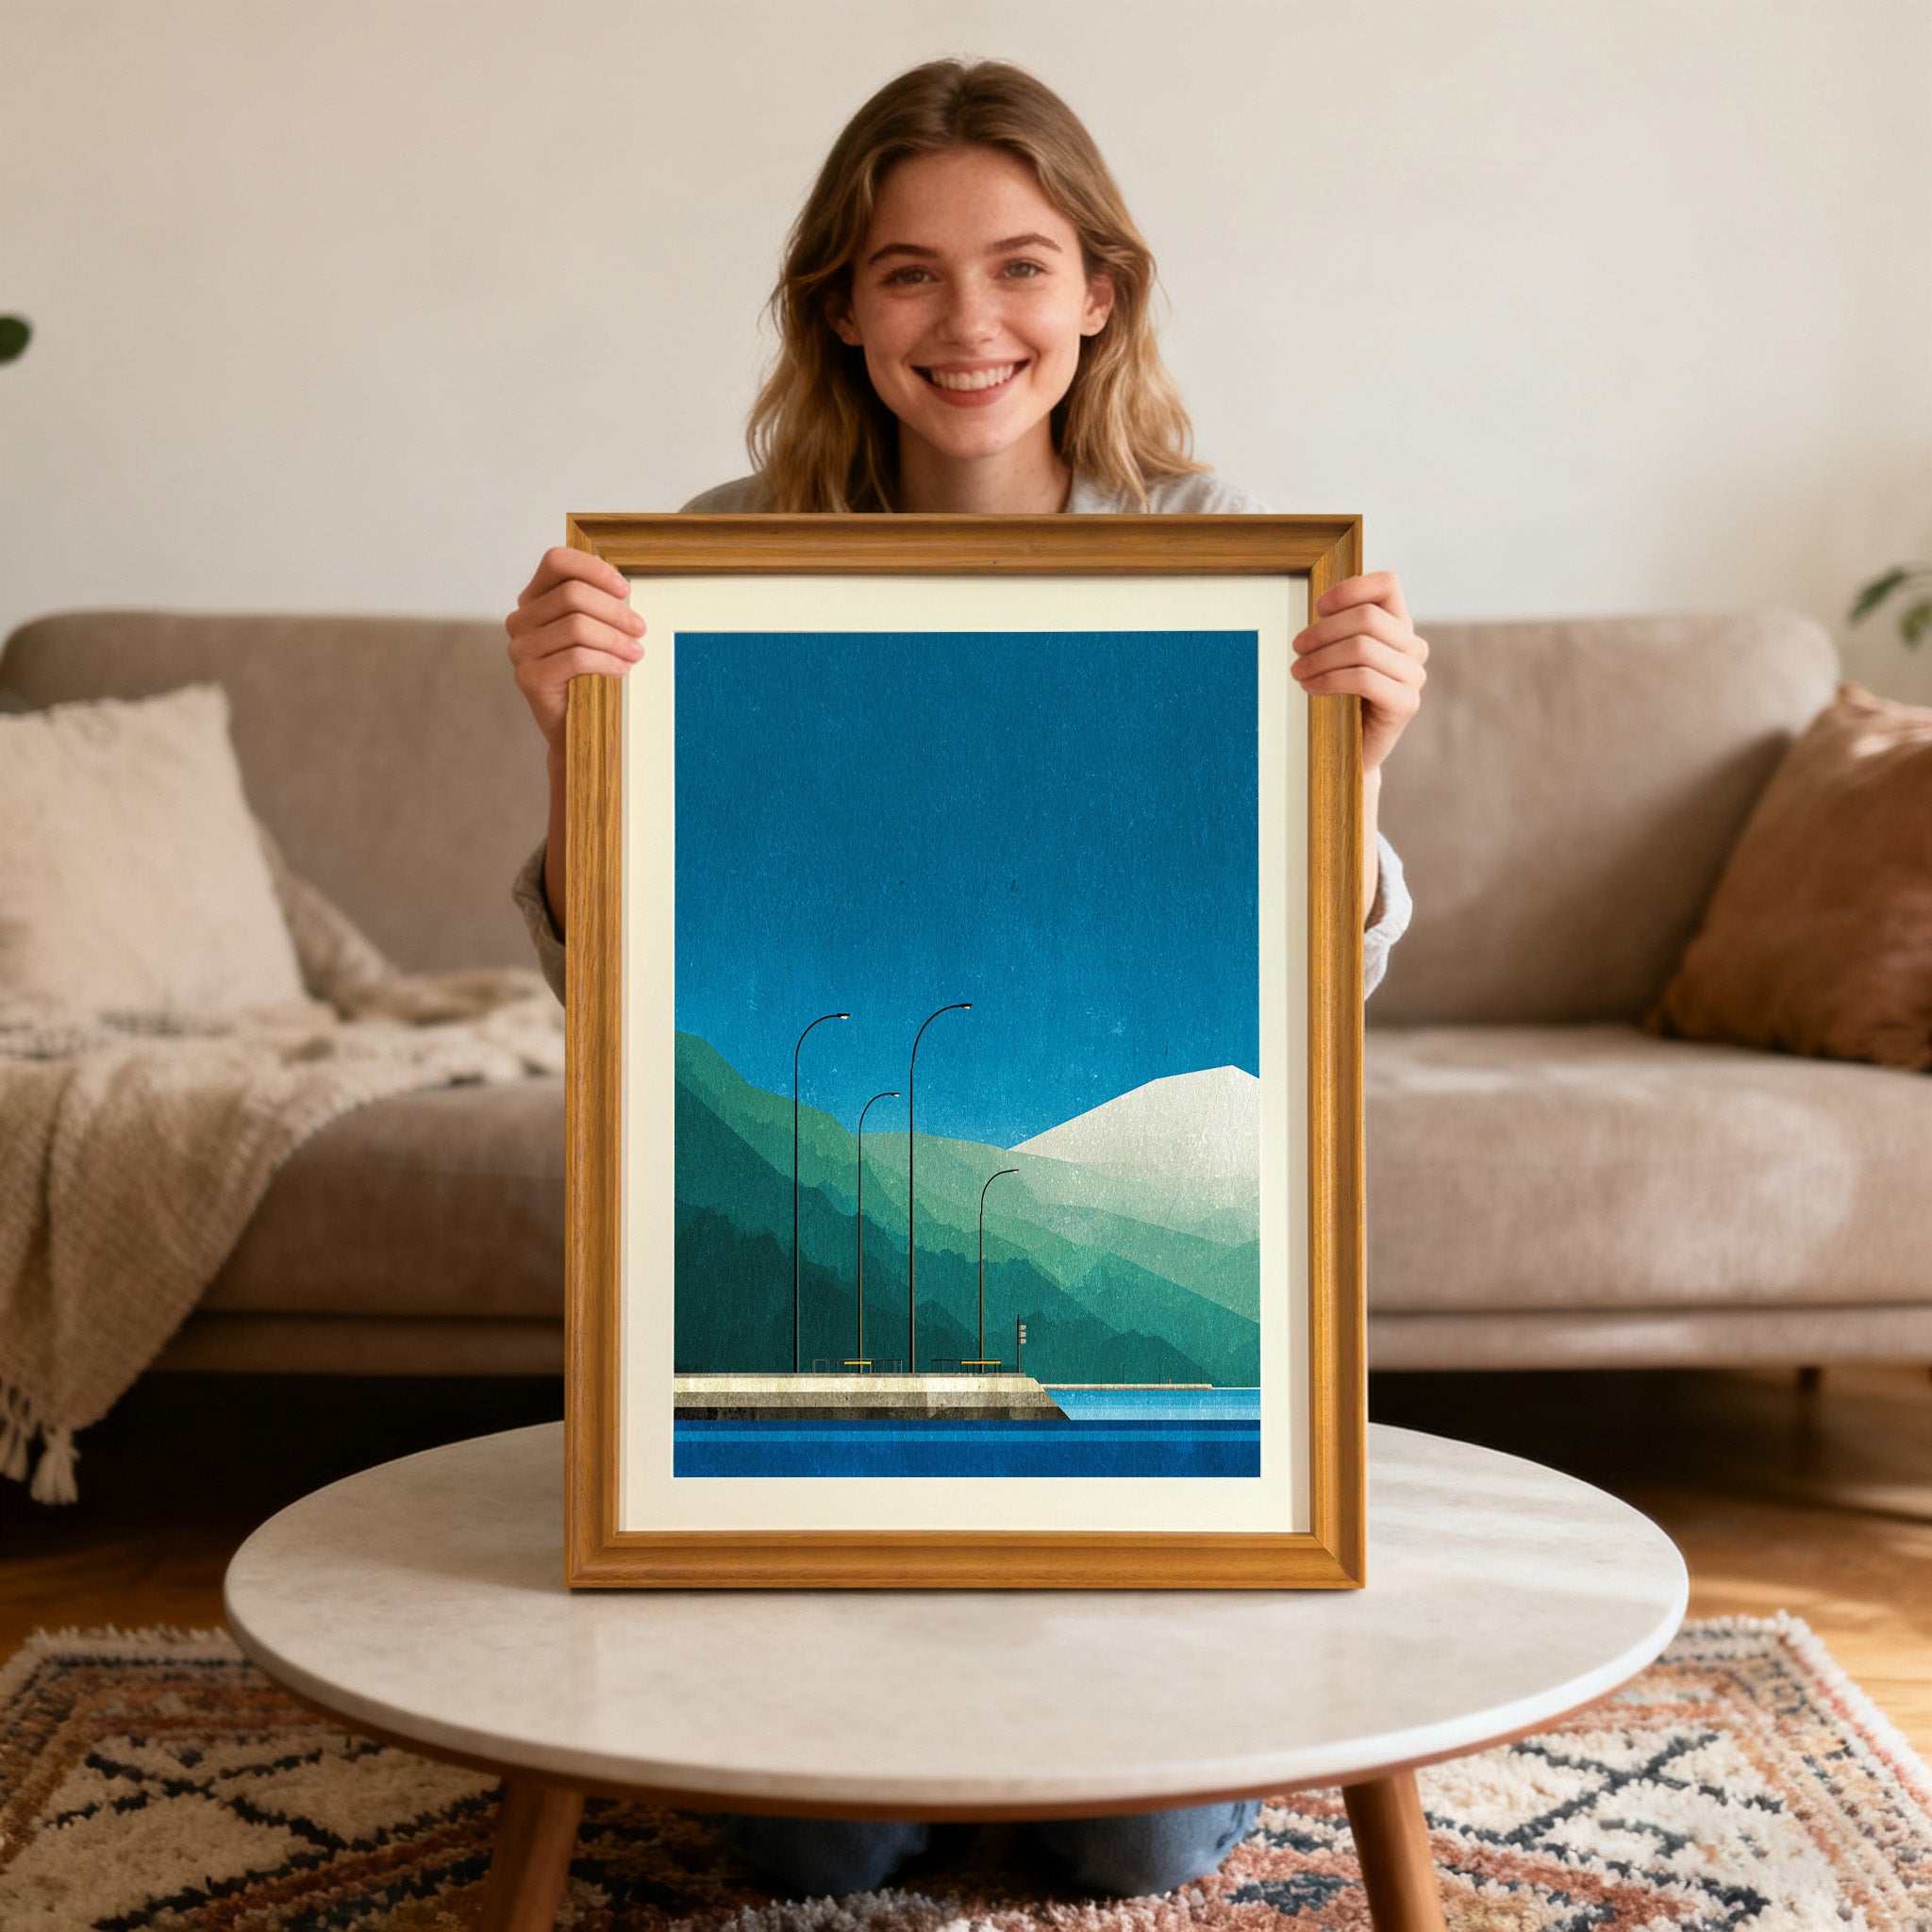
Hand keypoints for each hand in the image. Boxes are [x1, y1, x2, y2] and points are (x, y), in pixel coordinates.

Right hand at [504, 547, 645, 759]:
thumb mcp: (591, 632)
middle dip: (615, 611)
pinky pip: (576, 658)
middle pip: (572, 594)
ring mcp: (521, 649)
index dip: (594, 569)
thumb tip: (623, 590)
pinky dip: (606, 660)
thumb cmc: (586, 676)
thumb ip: (596, 605)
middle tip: (641, 629)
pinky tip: (622, 669)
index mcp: (534, 599)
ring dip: (615, 638)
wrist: (573, 729)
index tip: (625, 589)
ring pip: (576, 626)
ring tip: (636, 652)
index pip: (556, 562)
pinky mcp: (529, 677)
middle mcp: (521, 620)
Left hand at [1290, 571, 1427, 773]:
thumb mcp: (1340, 654)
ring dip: (1320, 657)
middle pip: (1366, 617)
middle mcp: (1413, 648)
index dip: (1350, 589)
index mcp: (1400, 626)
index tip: (1318, 607)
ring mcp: (1413, 676)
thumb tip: (1322, 607)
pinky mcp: (1405, 703)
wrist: (1351, 750)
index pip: (1387, 585)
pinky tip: (1310, 686)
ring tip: (1297, 670)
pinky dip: (1329, 679)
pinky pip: (1362, 679)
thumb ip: (1340, 628)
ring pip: (1361, 647)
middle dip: (1322, 631)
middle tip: (1297, 647)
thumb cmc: (1341, 697)